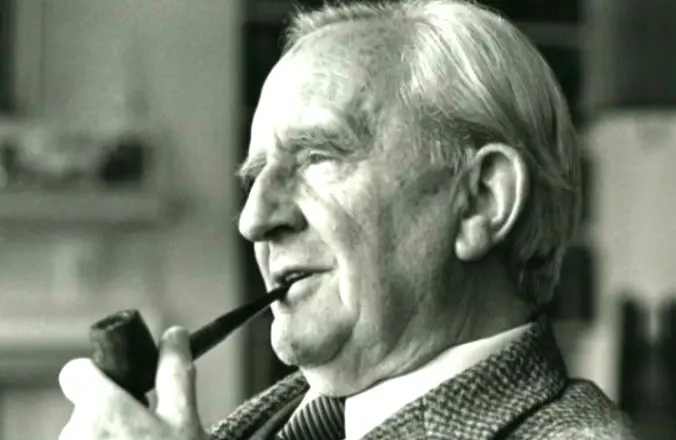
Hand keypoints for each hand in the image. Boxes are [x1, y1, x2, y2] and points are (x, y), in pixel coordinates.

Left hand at [59, 327, 206, 439]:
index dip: (96, 374)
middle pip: (87, 406)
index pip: (75, 372)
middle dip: (111, 414)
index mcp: (102, 408)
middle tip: (142, 433)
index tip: (119, 389)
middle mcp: (74, 432)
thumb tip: (174, 333)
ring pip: (86, 433)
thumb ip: (175, 373)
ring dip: (107, 437)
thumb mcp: (183, 417)